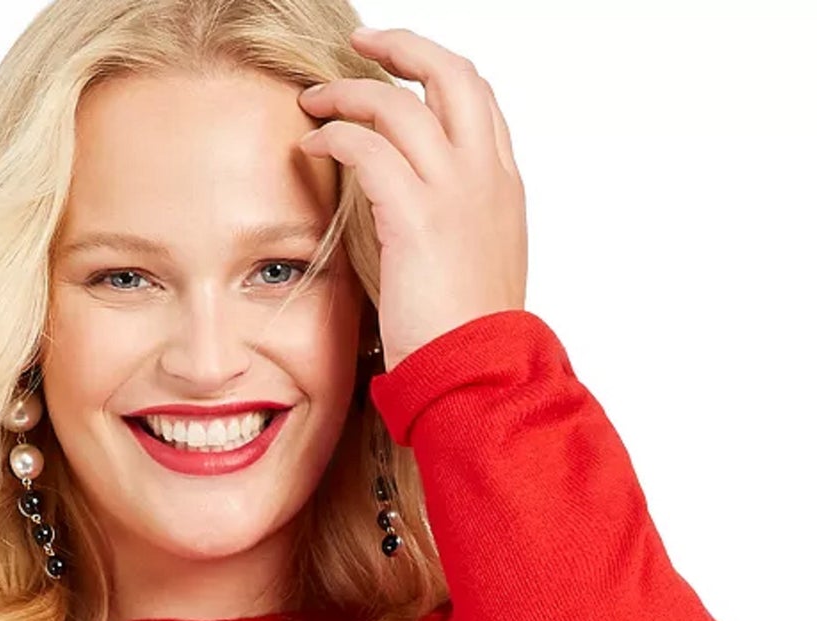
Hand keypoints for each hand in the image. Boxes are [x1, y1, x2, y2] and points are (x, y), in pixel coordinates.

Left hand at [297, 25, 527, 371]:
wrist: (480, 378)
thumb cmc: (470, 340)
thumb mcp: (475, 270)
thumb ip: (457, 229)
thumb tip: (421, 223)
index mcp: (503, 186)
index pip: (478, 101)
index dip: (436, 74)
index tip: (402, 72)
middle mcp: (486, 176)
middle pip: (451, 74)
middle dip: (403, 47)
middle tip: (360, 46)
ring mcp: (455, 192)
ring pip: (400, 104)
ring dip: (350, 91)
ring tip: (315, 99)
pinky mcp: (416, 217)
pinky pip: (368, 148)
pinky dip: (336, 135)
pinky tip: (313, 144)